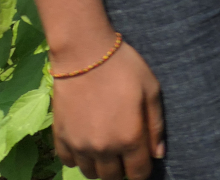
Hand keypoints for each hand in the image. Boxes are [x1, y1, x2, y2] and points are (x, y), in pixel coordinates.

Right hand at [52, 36, 163, 179]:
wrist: (84, 51)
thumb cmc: (123, 67)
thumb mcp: (150, 90)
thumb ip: (156, 125)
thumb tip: (158, 155)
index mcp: (129, 138)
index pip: (139, 173)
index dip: (143, 170)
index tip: (142, 160)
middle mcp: (104, 149)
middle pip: (114, 177)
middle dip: (122, 169)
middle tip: (123, 152)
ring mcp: (80, 144)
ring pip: (91, 173)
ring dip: (100, 165)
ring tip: (105, 148)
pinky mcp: (61, 136)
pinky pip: (68, 161)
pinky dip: (77, 158)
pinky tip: (85, 143)